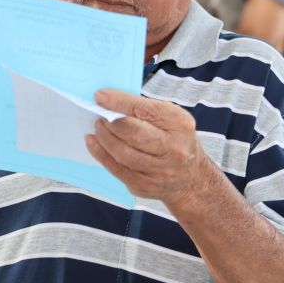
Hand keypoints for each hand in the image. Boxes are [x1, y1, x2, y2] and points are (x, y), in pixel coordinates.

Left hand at [85, 89, 207, 207]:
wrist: (190, 177)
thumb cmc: (175, 140)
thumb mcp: (171, 119)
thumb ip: (146, 110)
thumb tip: (110, 102)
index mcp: (180, 125)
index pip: (145, 110)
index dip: (120, 102)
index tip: (99, 96)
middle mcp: (173, 149)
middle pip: (134, 134)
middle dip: (111, 122)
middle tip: (98, 114)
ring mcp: (160, 171)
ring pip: (123, 153)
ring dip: (104, 138)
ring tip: (97, 127)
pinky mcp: (145, 186)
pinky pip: (117, 169)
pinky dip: (101, 154)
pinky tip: (93, 143)